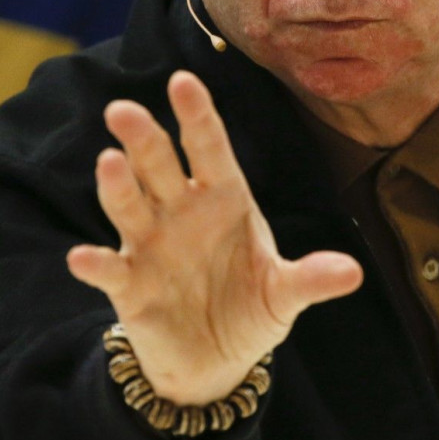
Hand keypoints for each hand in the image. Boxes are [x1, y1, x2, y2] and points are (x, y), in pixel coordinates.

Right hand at [67, 70, 362, 405]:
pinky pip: (110, 270)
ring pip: (130, 205)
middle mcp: (182, 211)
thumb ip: (310, 278)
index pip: (208, 146)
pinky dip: (95, 264)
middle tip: (123, 110)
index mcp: (223, 197)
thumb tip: (355, 273)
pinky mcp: (130, 286)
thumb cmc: (250, 305)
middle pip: (160, 165)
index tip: (183, 81)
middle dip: (143, 138)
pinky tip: (84, 258)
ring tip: (109, 161)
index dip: (196, 114)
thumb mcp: (283, 293)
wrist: (216, 359)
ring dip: (118, 186)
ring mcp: (151, 244)